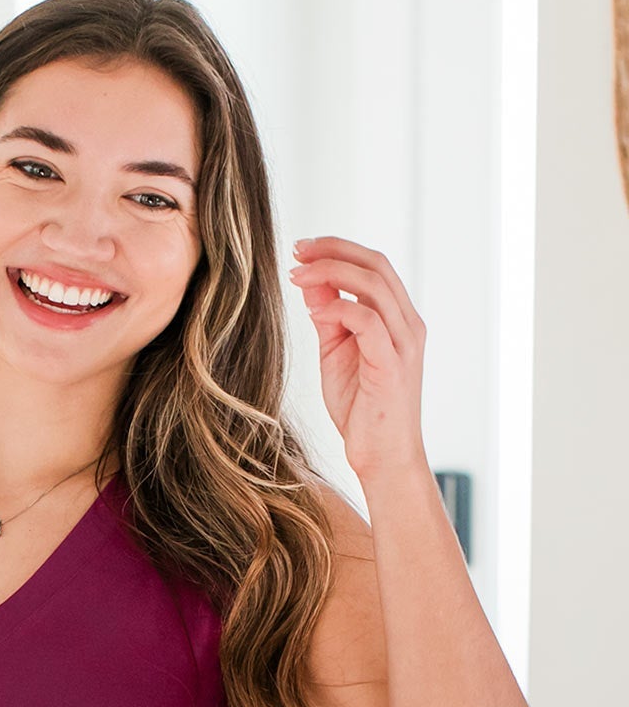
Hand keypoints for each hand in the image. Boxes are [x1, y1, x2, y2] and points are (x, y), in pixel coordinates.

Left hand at [289, 236, 429, 483]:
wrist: (382, 457)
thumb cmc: (362, 410)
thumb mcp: (336, 353)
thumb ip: (329, 318)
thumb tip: (311, 282)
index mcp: (398, 318)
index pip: (374, 265)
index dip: (338, 249)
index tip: (302, 249)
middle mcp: (407, 324)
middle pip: (377, 264)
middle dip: (334, 250)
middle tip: (297, 251)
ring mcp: (403, 343)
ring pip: (374, 285)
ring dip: (331, 273)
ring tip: (297, 275)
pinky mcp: (392, 365)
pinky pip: (368, 321)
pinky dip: (339, 307)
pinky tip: (314, 308)